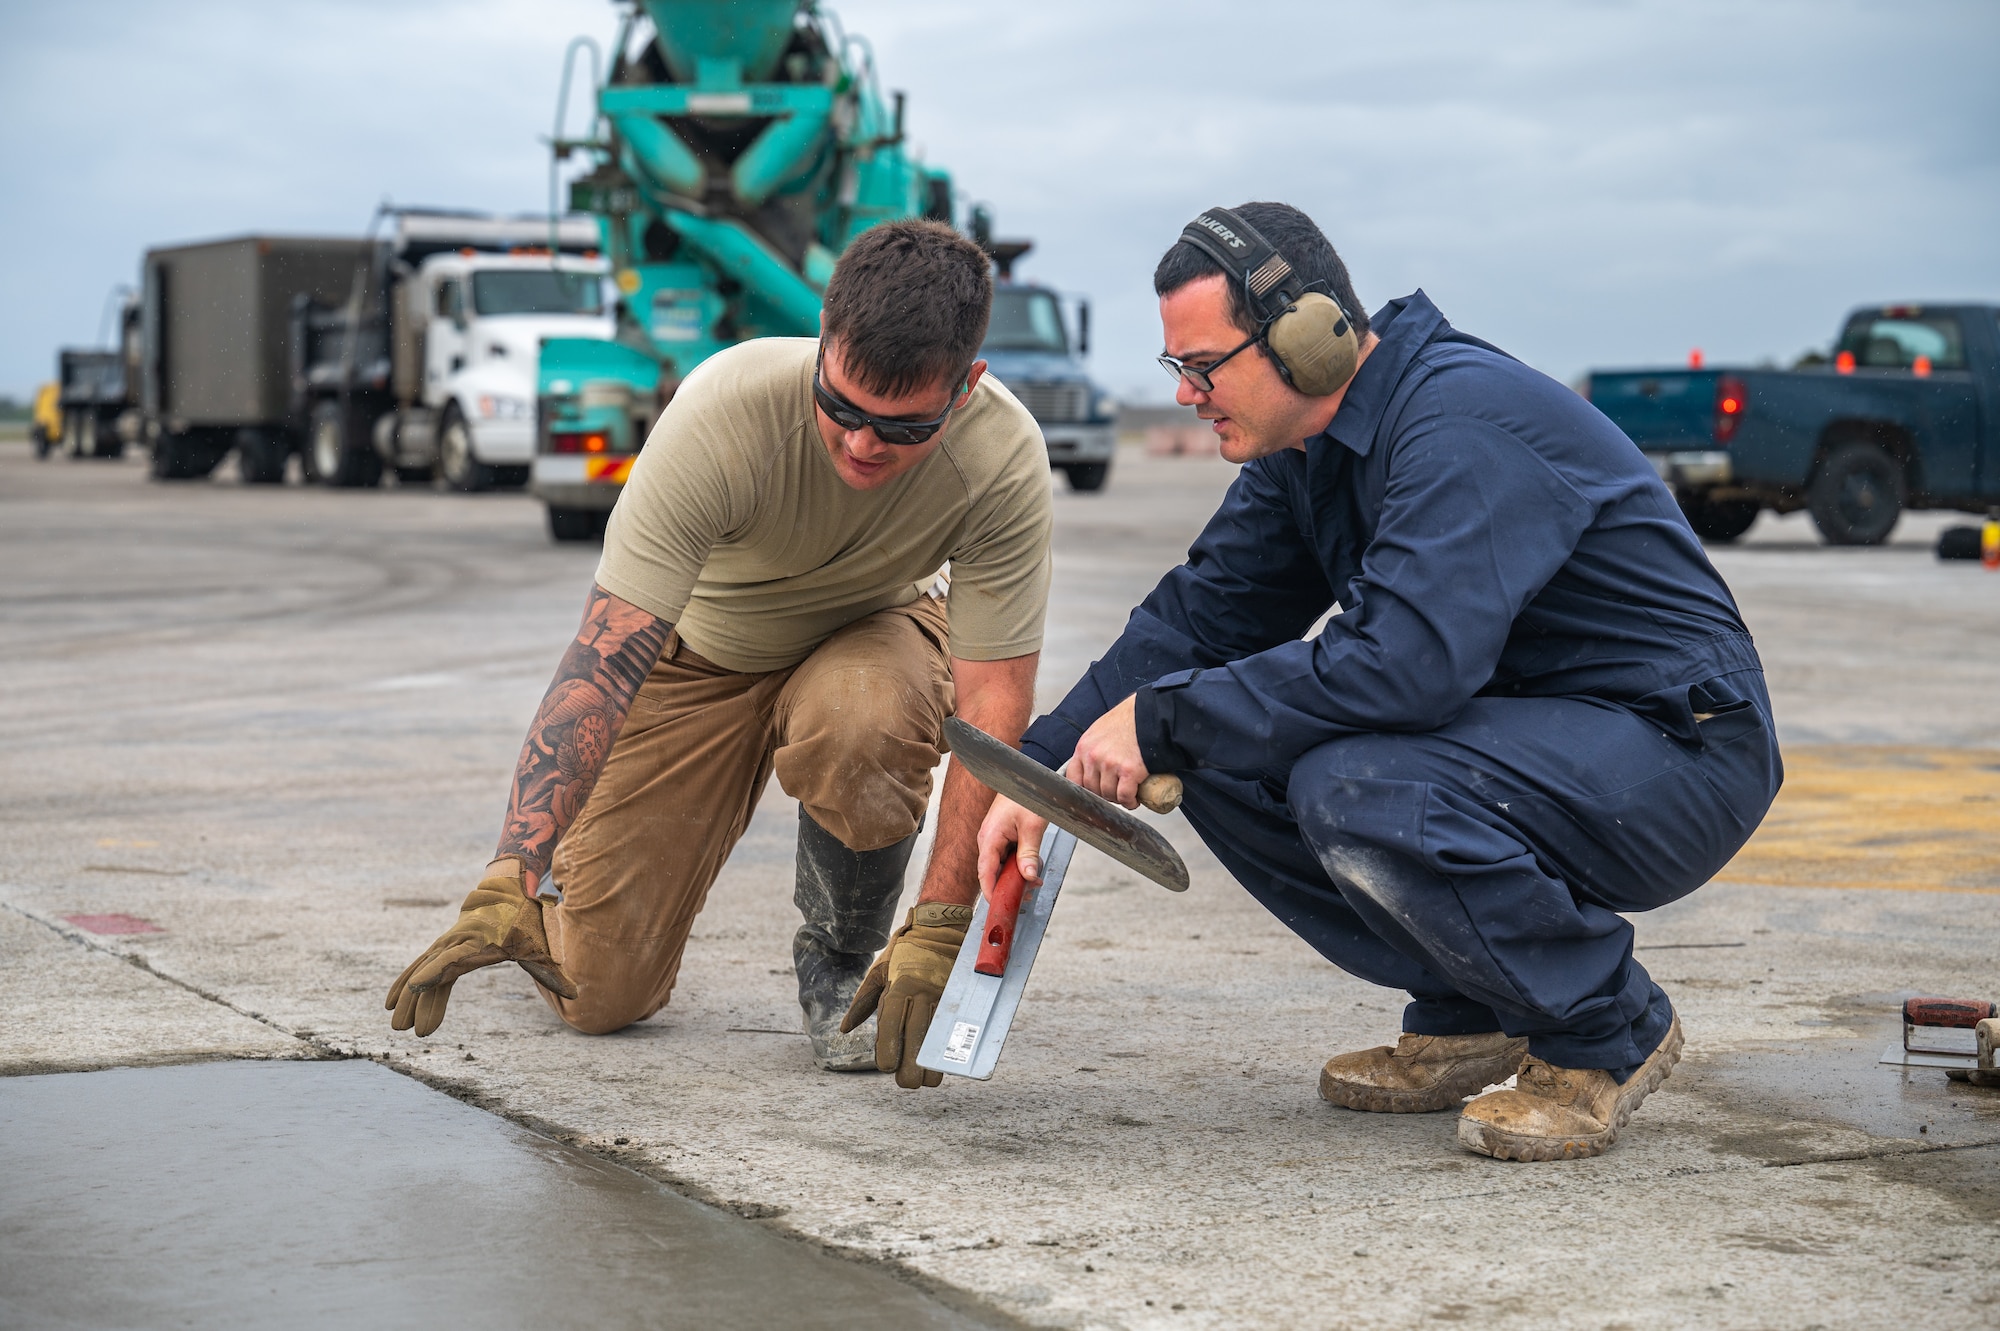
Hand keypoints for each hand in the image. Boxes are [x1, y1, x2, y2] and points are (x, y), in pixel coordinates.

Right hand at [385, 863, 577, 1036]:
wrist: (506, 892)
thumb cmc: (525, 921)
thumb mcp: (540, 946)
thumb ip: (553, 972)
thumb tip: (577, 995)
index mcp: (477, 941)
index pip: (452, 959)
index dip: (434, 973)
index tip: (416, 987)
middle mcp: (455, 942)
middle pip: (430, 972)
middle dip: (416, 1001)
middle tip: (405, 1030)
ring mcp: (445, 945)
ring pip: (421, 973)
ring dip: (407, 1000)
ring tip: (397, 1028)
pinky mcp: (442, 949)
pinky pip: (421, 969)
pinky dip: (406, 985)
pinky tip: (392, 1005)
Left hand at [840, 903, 971, 1088]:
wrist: (942, 929)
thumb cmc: (905, 952)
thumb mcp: (879, 971)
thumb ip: (862, 1002)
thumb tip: (844, 1030)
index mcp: (899, 987)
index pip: (890, 1026)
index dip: (888, 1051)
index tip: (885, 1067)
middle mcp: (921, 994)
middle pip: (915, 1039)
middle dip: (910, 1068)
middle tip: (906, 1082)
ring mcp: (943, 998)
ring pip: (938, 1039)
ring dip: (932, 1065)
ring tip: (925, 1080)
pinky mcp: (960, 1000)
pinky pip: (954, 1031)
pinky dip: (948, 1050)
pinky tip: (944, 1064)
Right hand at [978, 795, 1048, 897]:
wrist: (1027, 777)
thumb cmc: (1028, 796)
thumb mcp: (1032, 826)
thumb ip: (1029, 853)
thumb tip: (1029, 877)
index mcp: (990, 837)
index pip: (985, 872)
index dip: (991, 892)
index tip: (1000, 906)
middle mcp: (988, 840)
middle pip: (994, 872)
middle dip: (1011, 885)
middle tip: (1031, 892)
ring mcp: (995, 839)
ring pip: (1003, 866)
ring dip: (1018, 875)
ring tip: (1037, 878)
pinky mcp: (1003, 837)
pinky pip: (1008, 857)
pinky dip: (1021, 863)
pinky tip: (1034, 865)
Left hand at [1067, 693, 1148, 807]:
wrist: (1152, 714)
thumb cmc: (1130, 720)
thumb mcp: (1102, 730)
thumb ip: (1094, 747)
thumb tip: (1093, 767)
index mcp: (1085, 746)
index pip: (1073, 777)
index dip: (1083, 788)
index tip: (1092, 792)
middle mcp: (1094, 756)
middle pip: (1092, 789)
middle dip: (1104, 794)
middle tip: (1116, 791)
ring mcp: (1110, 764)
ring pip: (1108, 795)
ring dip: (1118, 799)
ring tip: (1127, 794)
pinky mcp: (1129, 771)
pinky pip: (1125, 796)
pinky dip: (1130, 802)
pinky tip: (1135, 799)